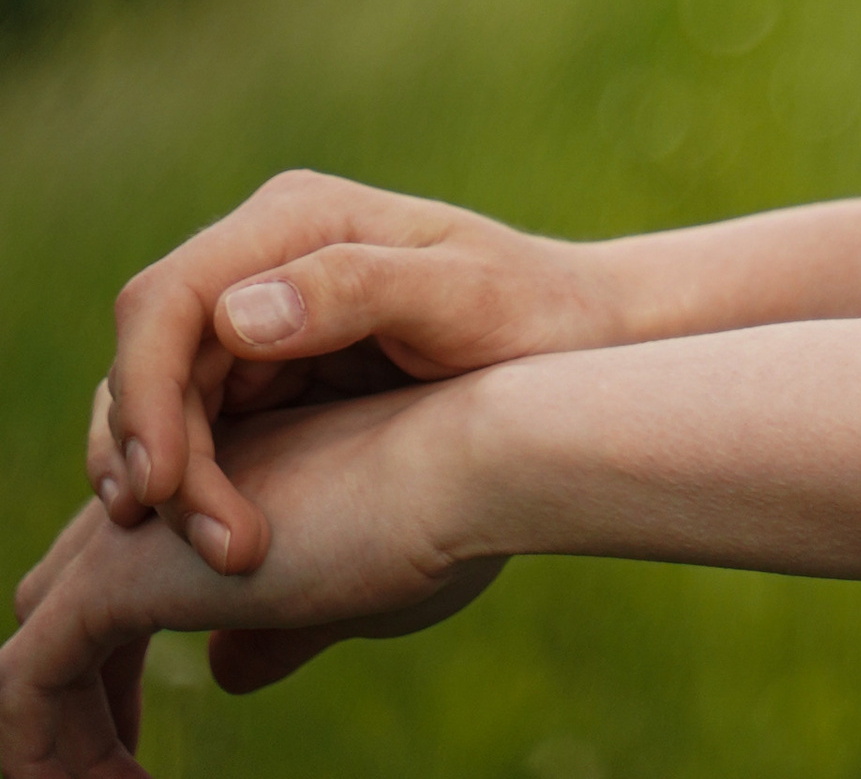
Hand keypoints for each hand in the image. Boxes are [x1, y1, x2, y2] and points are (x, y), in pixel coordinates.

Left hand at [4, 384, 500, 775]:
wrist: (469, 460)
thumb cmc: (446, 514)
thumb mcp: (352, 591)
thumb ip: (279, 625)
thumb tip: (223, 672)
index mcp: (217, 479)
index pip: (124, 578)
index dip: (128, 664)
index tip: (154, 747)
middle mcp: (162, 492)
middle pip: (65, 606)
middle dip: (84, 702)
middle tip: (127, 778)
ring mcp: (132, 531)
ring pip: (38, 651)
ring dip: (60, 739)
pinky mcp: (119, 576)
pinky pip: (27, 686)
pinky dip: (43, 751)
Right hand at [86, 173, 613, 579]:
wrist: (577, 334)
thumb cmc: (532, 310)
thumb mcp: (463, 297)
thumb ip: (358, 291)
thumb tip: (239, 315)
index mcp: (296, 220)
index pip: (169, 298)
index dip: (142, 391)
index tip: (160, 487)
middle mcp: (264, 255)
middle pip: (153, 356)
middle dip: (155, 453)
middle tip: (213, 544)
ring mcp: (262, 311)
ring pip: (163, 399)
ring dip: (169, 481)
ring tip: (224, 555)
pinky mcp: (269, 369)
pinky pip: (198, 425)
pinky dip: (195, 484)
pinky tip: (224, 537)